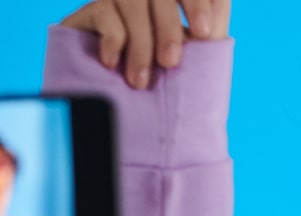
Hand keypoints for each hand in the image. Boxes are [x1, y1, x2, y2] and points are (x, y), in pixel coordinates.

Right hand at [60, 0, 231, 88]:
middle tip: (170, 62)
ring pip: (131, 0)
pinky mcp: (88, 15)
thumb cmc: (167, 87)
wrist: (125, 119)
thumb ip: (212, 27)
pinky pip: (103, 11)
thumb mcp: (196, 57)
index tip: (203, 33)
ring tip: (140, 80)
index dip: (196, 4)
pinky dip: (113, 38)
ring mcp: (115, 2)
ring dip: (140, 42)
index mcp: (171, 2)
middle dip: (168, 27)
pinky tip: (112, 63)